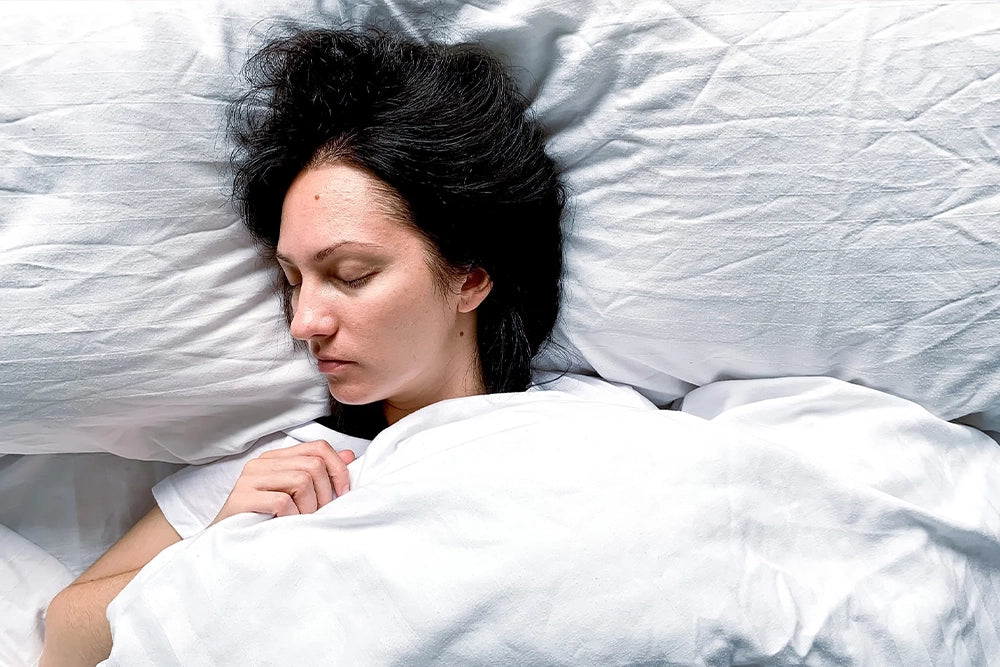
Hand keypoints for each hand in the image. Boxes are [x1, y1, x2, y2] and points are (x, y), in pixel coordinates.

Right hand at [211, 440, 354, 525]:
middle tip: (318, 515)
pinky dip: (292, 517)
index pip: (318, 447)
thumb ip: (320, 473)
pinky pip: (283, 502)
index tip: (343, 493)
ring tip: (301, 521)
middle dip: (325, 494)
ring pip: (301, 481)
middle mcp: (261, 463)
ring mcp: (249, 479)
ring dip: (309, 507)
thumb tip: (350, 455)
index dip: (338, 468)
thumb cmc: (264, 520)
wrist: (225, 543)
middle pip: (313, 465)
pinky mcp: (241, 498)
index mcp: (276, 458)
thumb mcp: (295, 495)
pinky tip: (285, 525)